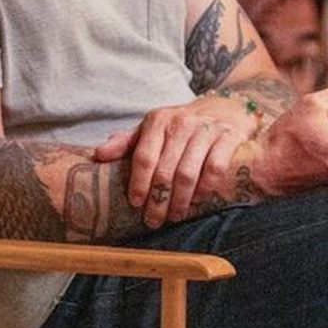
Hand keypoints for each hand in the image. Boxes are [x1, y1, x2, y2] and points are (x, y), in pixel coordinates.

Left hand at [93, 100, 250, 226]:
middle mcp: (181, 123)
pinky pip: (215, 168)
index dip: (138, 183)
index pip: (143, 157)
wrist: (225, 107)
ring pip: (188, 173)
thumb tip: (98, 155)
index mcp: (158, 120)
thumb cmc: (183, 124)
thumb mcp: (153, 128)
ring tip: (175, 216)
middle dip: (158, 200)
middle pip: (164, 170)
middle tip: (153, 220)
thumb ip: (127, 142)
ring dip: (180, 200)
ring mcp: (206, 130)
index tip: (135, 203)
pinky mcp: (229, 137)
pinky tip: (199, 200)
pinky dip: (206, 188)